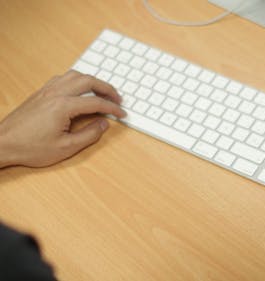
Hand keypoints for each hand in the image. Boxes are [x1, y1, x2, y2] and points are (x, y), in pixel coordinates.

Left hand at [0, 71, 125, 167]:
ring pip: (75, 76)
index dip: (112, 108)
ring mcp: (46, 91)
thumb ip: (89, 135)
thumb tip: (104, 124)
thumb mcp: (66, 148)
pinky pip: (62, 78)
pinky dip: (76, 80)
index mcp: (63, 106)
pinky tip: (79, 90)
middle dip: (106, 88)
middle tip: (117, 98)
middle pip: (88, 81)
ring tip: (101, 92)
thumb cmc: (30, 148)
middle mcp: (56, 93)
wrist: (3, 143)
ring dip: (92, 81)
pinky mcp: (40, 93)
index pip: (96, 102)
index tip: (122, 114)